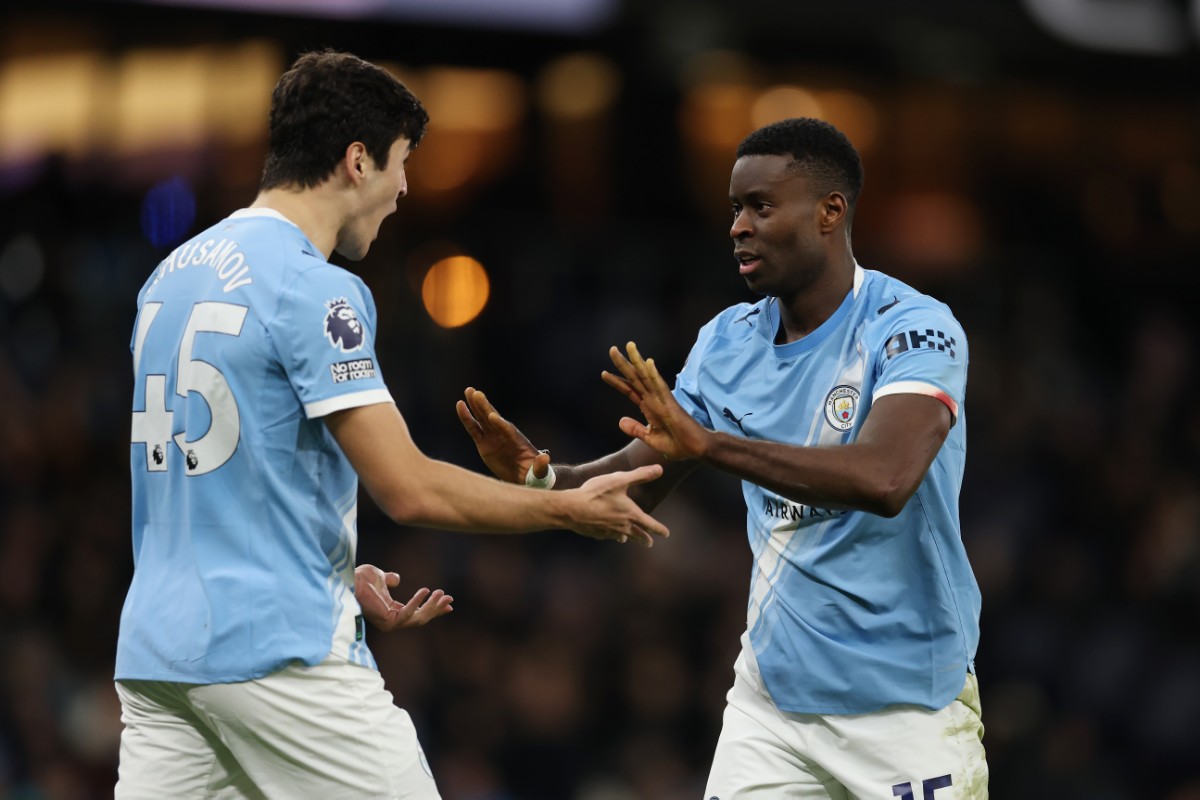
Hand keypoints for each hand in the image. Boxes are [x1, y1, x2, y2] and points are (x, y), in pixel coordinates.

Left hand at [354, 564, 453, 631]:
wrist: (351, 579)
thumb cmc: (362, 579)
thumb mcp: (382, 577)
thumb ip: (390, 580)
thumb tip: (397, 579)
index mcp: (393, 612)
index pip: (418, 614)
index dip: (433, 609)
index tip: (449, 603)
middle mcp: (392, 621)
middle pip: (421, 619)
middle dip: (436, 609)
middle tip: (449, 598)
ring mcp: (390, 624)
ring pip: (418, 618)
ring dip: (431, 607)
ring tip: (441, 593)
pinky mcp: (387, 622)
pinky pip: (408, 613)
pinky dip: (417, 602)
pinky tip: (426, 590)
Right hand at [456, 387, 550, 484]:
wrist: (525, 478)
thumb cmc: (535, 475)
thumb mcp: (539, 473)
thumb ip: (540, 467)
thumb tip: (545, 459)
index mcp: (518, 442)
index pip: (508, 431)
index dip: (501, 424)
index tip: (492, 416)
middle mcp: (505, 436)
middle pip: (494, 419)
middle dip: (486, 407)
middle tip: (477, 393)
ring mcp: (494, 438)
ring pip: (483, 419)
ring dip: (476, 406)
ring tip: (469, 390)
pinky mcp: (484, 443)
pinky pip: (474, 428)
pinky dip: (467, 417)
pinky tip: (460, 405)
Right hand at [567, 464, 669, 546]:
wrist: (573, 509)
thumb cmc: (597, 493)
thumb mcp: (620, 480)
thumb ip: (640, 475)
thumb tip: (660, 469)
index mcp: (631, 514)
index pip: (649, 524)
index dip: (659, 529)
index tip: (666, 534)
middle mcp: (622, 526)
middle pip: (637, 535)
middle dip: (644, 539)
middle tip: (650, 543)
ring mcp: (608, 532)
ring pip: (621, 536)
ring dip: (626, 538)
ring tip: (626, 539)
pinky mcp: (596, 533)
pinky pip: (605, 536)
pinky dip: (608, 535)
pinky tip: (605, 534)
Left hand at [602, 341, 709, 459]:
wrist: (695, 450)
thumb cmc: (678, 444)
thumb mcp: (650, 438)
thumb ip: (636, 429)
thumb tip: (620, 421)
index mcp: (649, 407)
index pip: (630, 391)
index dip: (617, 382)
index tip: (603, 373)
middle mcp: (654, 400)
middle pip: (636, 379)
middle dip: (623, 364)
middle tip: (612, 350)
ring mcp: (663, 400)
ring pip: (647, 377)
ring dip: (638, 362)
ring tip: (629, 346)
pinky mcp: (671, 404)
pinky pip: (661, 387)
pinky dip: (654, 375)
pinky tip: (648, 363)